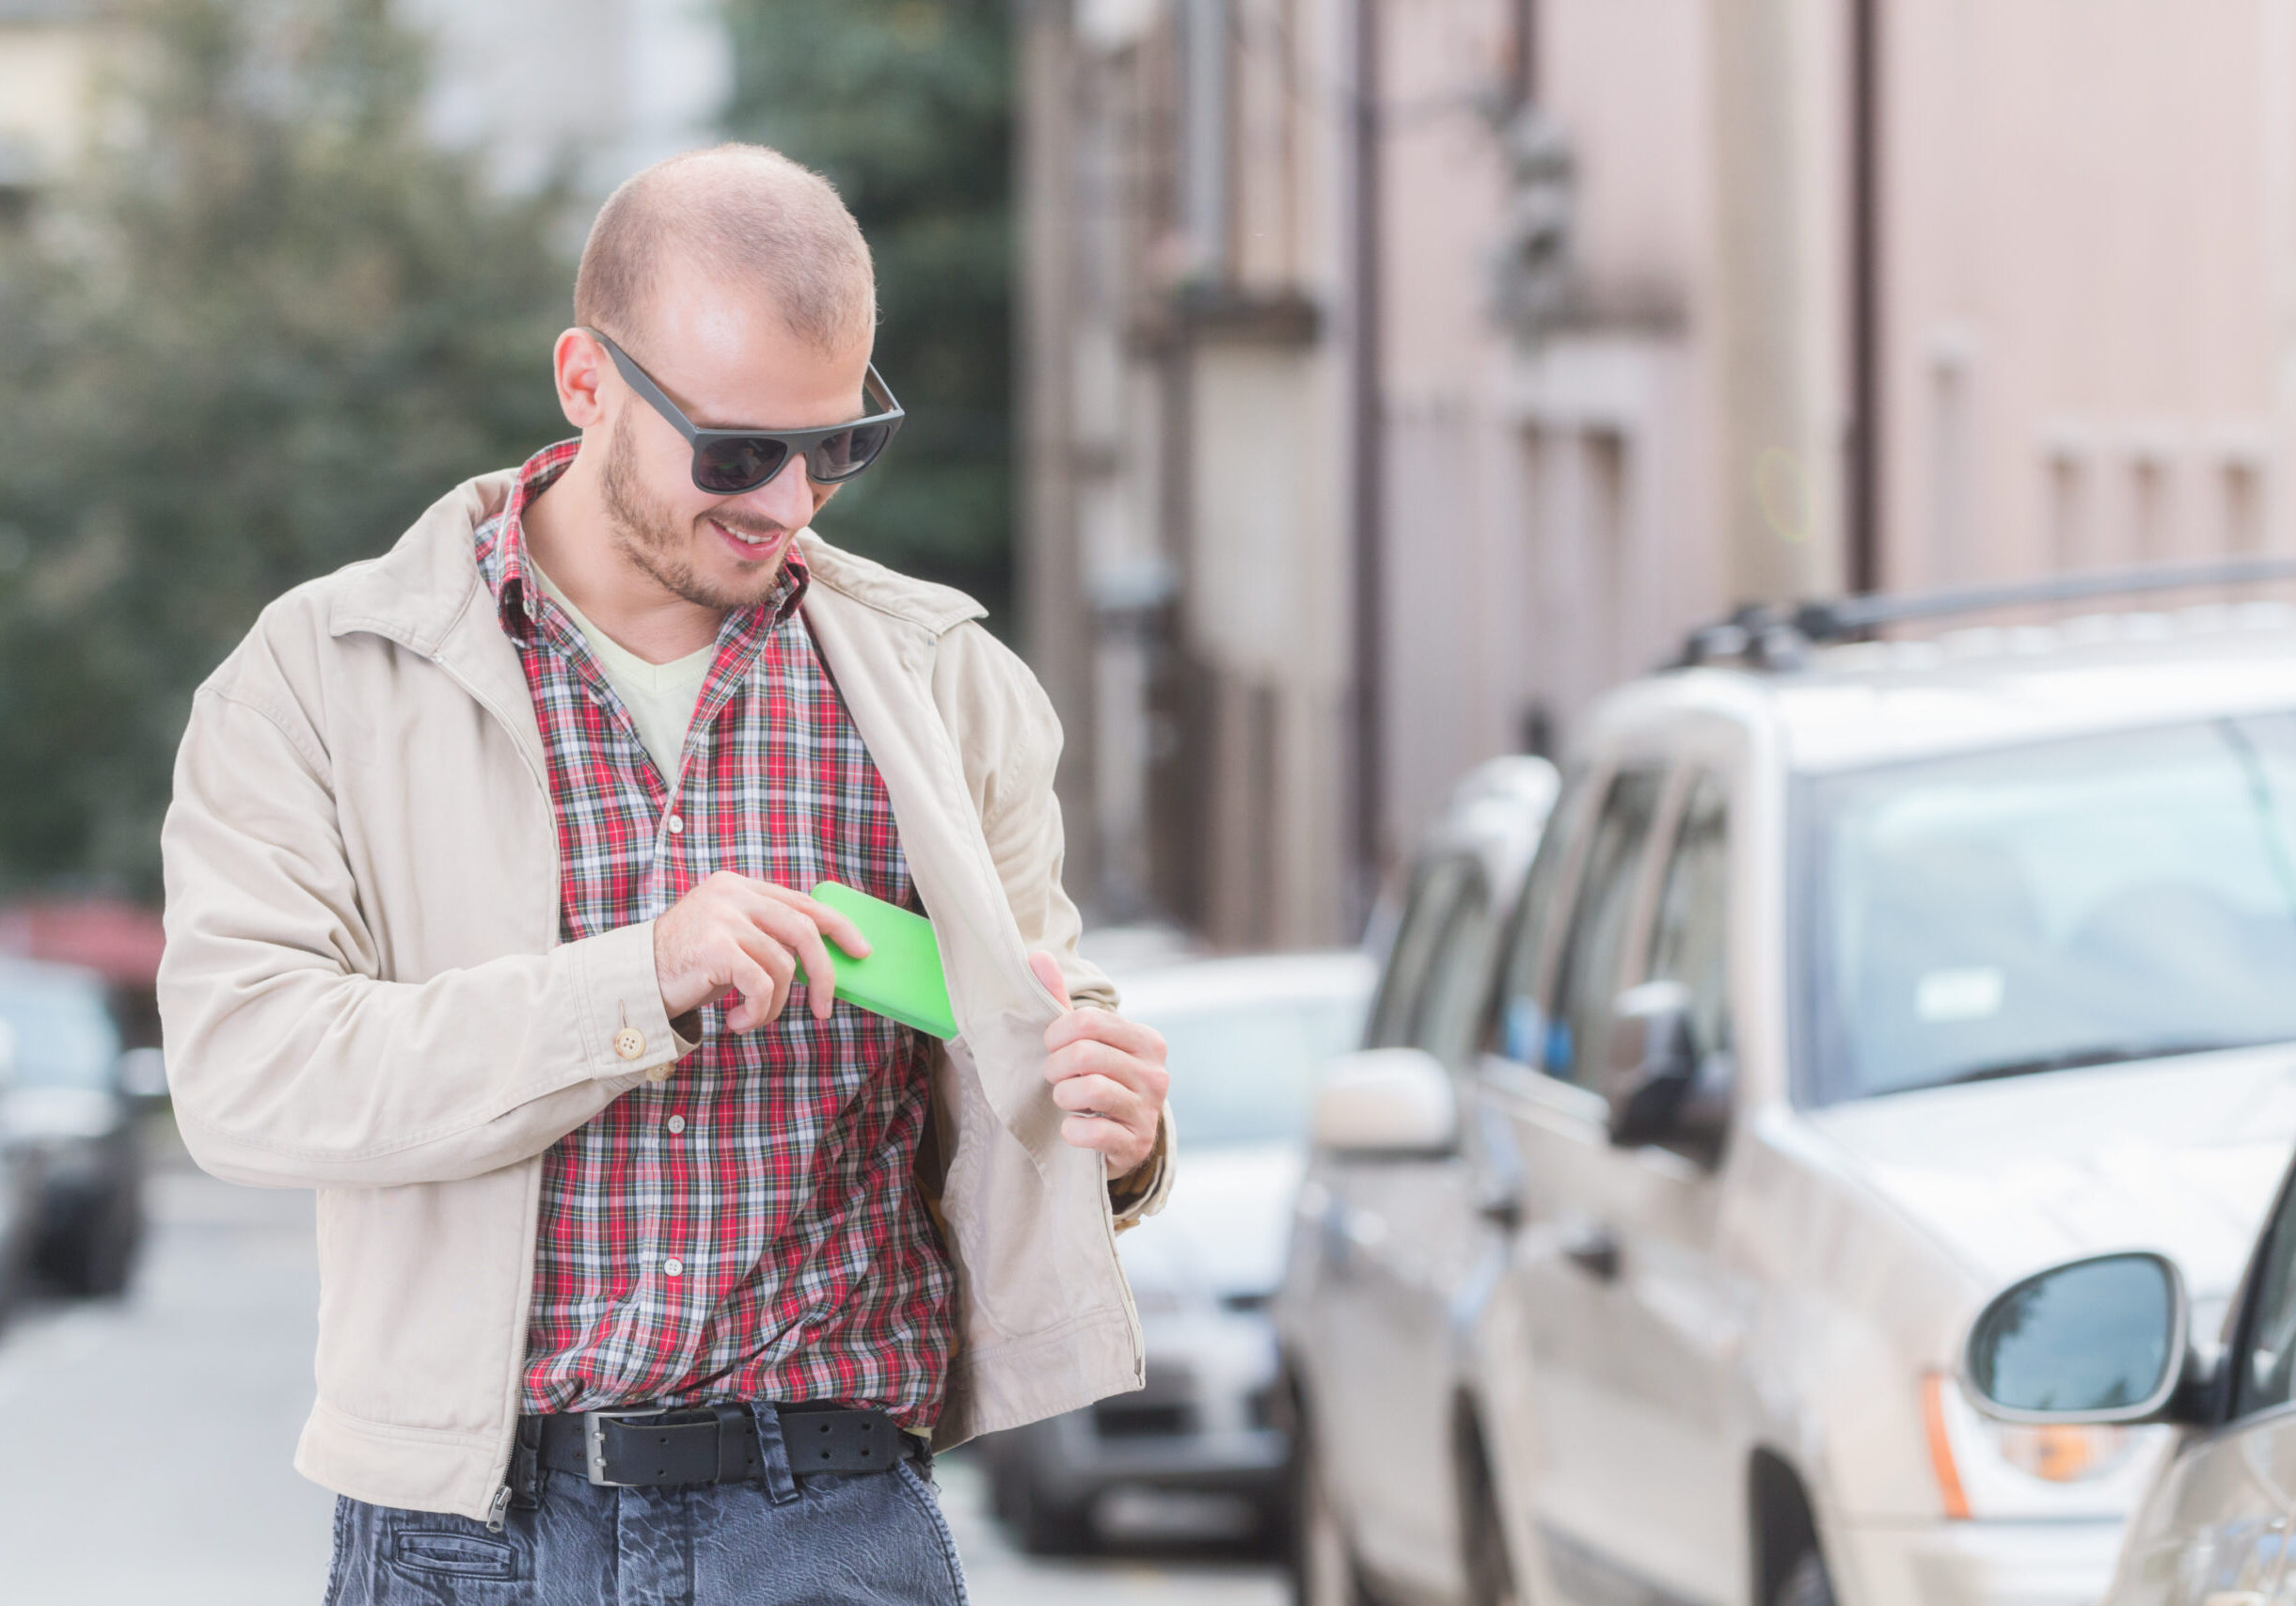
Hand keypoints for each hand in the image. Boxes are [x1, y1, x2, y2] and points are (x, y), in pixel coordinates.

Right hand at [653, 873, 871, 1030]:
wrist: (631, 982)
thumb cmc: (686, 968)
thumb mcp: (731, 943)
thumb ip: (767, 938)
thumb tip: (819, 963)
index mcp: (740, 887)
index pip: (804, 902)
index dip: (839, 927)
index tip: (862, 951)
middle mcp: (733, 894)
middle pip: (804, 930)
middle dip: (823, 974)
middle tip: (824, 1009)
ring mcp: (723, 916)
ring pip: (782, 966)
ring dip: (774, 1005)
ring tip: (751, 1019)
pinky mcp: (716, 944)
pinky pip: (762, 985)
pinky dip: (758, 1012)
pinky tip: (737, 1023)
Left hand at [1031, 951, 1169, 1177]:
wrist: (1123, 1137)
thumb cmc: (1099, 1078)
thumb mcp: (1085, 1041)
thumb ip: (1061, 1000)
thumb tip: (1036, 956)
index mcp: (1148, 1040)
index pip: (1088, 1021)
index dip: (1056, 1034)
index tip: (1052, 1047)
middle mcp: (1156, 1073)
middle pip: (1085, 1054)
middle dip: (1056, 1066)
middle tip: (1055, 1076)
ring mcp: (1149, 1110)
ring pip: (1089, 1090)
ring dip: (1063, 1096)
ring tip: (1065, 1098)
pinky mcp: (1136, 1143)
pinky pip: (1093, 1132)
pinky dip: (1072, 1130)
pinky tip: (1074, 1127)